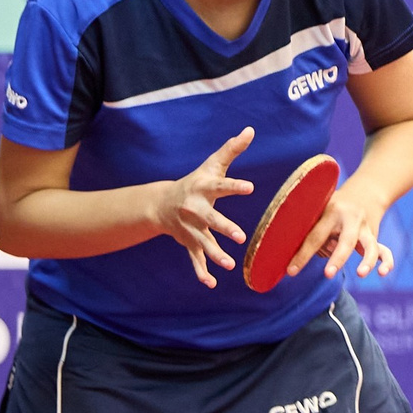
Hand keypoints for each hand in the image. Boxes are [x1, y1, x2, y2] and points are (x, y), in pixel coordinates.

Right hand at [157, 128, 255, 287]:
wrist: (162, 203)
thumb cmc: (195, 181)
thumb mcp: (212, 165)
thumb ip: (232, 149)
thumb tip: (250, 129)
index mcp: (203, 188)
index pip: (221, 186)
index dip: (235, 186)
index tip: (250, 187)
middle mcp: (195, 209)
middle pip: (210, 219)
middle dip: (223, 227)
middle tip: (239, 236)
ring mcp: (191, 228)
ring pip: (203, 243)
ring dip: (215, 254)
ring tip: (229, 264)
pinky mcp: (189, 243)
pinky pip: (195, 259)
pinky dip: (201, 272)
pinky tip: (211, 283)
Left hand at [294, 183, 395, 280]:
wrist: (366, 191)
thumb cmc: (334, 205)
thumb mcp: (322, 206)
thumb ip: (313, 228)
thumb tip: (304, 255)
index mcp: (332, 212)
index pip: (316, 236)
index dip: (302, 255)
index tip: (291, 271)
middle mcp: (352, 220)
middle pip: (346, 240)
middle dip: (338, 258)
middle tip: (328, 274)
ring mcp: (366, 228)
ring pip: (370, 246)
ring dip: (367, 261)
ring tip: (360, 274)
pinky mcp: (375, 236)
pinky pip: (383, 250)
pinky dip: (386, 262)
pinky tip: (382, 273)